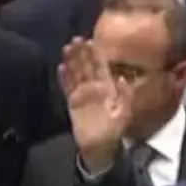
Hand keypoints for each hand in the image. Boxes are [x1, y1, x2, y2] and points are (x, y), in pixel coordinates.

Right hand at [59, 37, 132, 172]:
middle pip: (87, 66)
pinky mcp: (72, 102)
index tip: (92, 41)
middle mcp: (94, 87)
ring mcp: (82, 94)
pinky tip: (61, 68)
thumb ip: (124, 95)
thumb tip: (121, 78)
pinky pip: (67, 87)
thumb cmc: (114, 130)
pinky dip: (64, 78)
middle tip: (76, 39)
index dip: (97, 54)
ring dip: (72, 61)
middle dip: (82, 52)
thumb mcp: (124, 113)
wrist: (100, 146)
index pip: (101, 66)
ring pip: (76, 73)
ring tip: (67, 48)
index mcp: (108, 87)